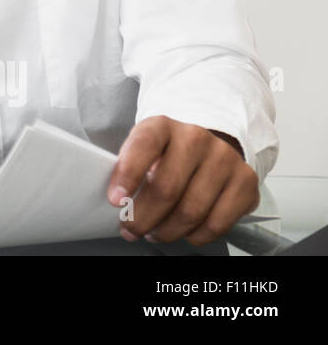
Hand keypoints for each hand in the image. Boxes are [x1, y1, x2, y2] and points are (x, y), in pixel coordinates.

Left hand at [108, 116, 258, 245]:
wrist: (209, 148)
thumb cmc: (167, 154)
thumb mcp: (143, 151)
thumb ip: (130, 168)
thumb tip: (119, 202)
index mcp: (163, 126)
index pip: (144, 146)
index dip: (127, 175)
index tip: (115, 201)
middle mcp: (195, 138)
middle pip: (166, 188)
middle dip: (143, 218)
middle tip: (131, 230)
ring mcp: (224, 158)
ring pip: (191, 211)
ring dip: (168, 231)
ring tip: (155, 233)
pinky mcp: (245, 181)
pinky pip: (217, 223)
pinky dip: (196, 236)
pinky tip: (185, 233)